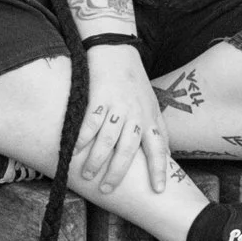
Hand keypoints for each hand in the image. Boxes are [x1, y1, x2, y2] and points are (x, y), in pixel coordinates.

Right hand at [72, 43, 168, 194]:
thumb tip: (165, 153)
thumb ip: (156, 128)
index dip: (159, 170)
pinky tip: (75, 152)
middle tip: (108, 190)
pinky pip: (89, 122)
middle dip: (118, 173)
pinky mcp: (97, 97)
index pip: (158, 149)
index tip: (158, 190)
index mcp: (150, 117)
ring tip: (88, 176)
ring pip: (107, 140)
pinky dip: (82, 138)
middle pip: (128, 150)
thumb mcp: (152, 103)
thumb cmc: (134, 81)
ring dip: (97, 161)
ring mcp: (116, 106)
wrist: (116, 50)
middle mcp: (135, 114)